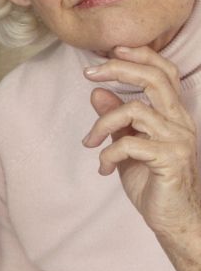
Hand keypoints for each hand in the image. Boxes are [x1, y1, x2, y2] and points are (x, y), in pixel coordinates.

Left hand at [83, 45, 200, 250]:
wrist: (173, 220)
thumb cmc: (152, 182)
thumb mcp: (127, 146)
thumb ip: (116, 120)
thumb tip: (97, 92)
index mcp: (173, 115)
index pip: (165, 73)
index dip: (141, 56)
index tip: (111, 50)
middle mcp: (181, 122)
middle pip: (155, 79)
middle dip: (119, 69)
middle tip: (87, 73)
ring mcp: (179, 140)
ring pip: (134, 111)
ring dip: (101, 125)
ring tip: (90, 144)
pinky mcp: (171, 159)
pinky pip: (129, 144)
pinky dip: (108, 154)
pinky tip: (104, 168)